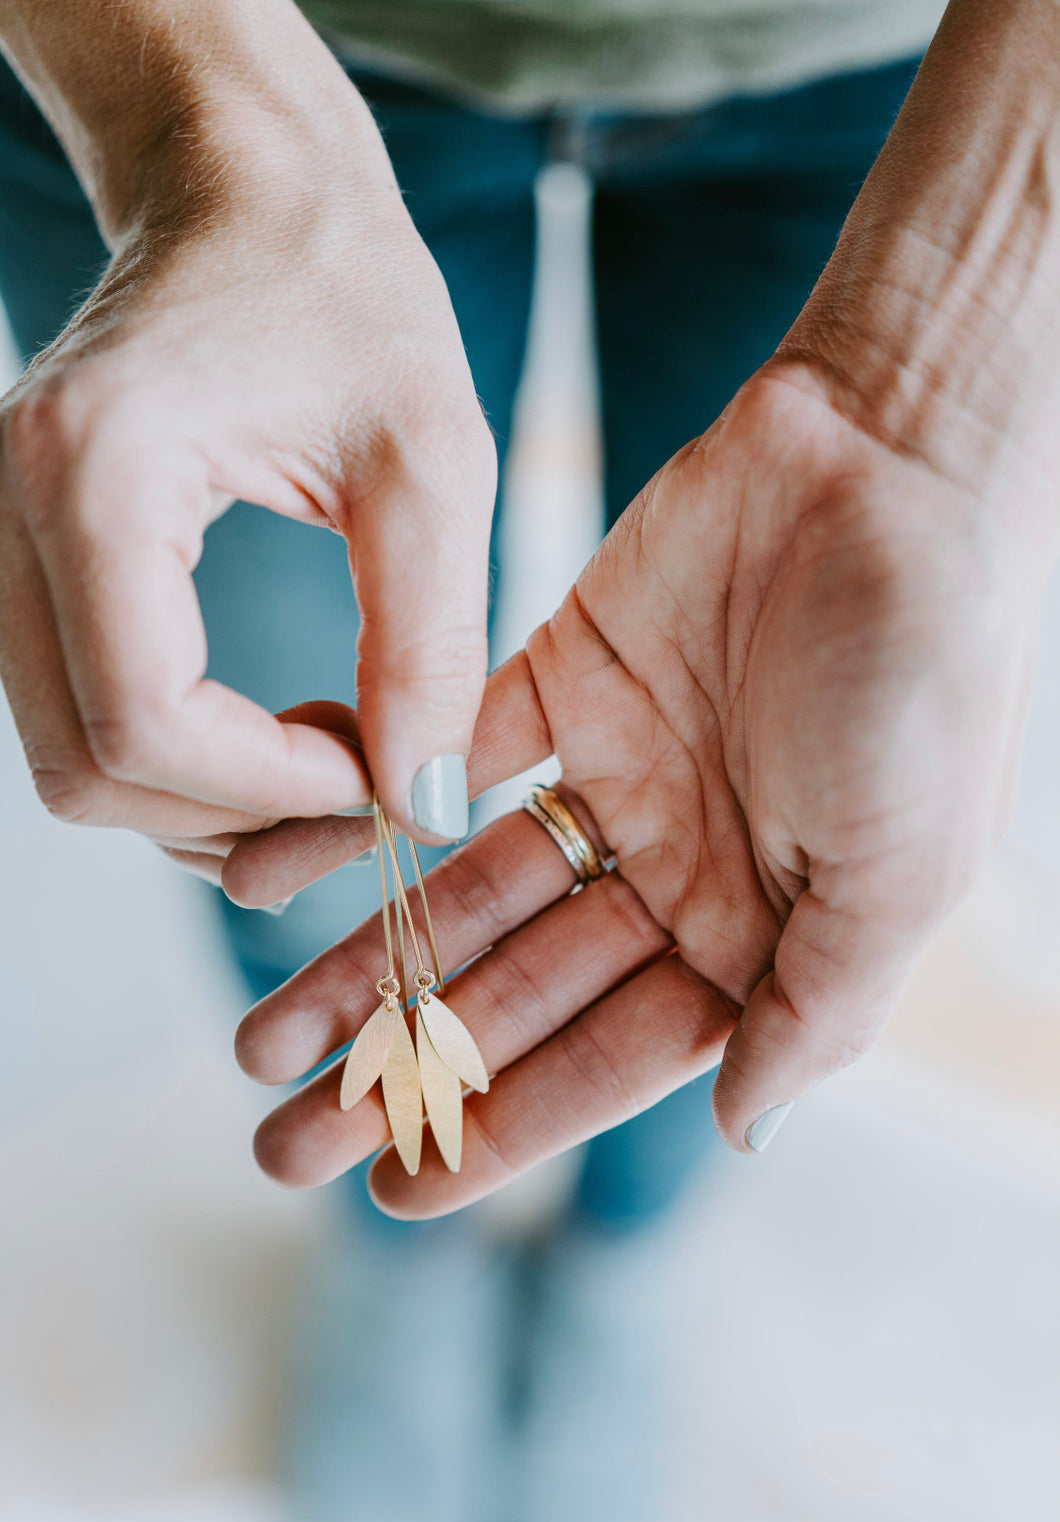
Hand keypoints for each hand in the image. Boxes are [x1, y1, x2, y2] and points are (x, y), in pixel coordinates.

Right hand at [0, 0, 492, 863]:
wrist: (249, 195)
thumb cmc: (346, 296)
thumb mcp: (432, 459)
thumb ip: (430, 642)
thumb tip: (422, 802)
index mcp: (99, 472)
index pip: (144, 720)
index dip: (267, 788)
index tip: (378, 778)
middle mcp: (11, 509)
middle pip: (86, 764)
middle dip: (230, 813)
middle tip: (355, 781)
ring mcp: (2, 535)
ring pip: (69, 756)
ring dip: (199, 799)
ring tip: (323, 751)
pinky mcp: (30, 555)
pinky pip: (76, 710)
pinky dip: (171, 758)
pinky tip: (267, 729)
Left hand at [229, 355, 1051, 1214]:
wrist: (891, 461)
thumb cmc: (928, 671)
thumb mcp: (903, 869)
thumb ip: (820, 1007)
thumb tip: (743, 1131)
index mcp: (763, 929)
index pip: (611, 1056)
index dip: (505, 1125)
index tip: (396, 1187)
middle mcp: (682, 866)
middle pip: (520, 992)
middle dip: (409, 1068)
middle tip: (287, 1140)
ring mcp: (617, 774)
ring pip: (469, 894)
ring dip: (371, 965)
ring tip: (263, 1042)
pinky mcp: (560, 676)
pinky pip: (449, 762)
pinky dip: (376, 815)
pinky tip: (293, 876)